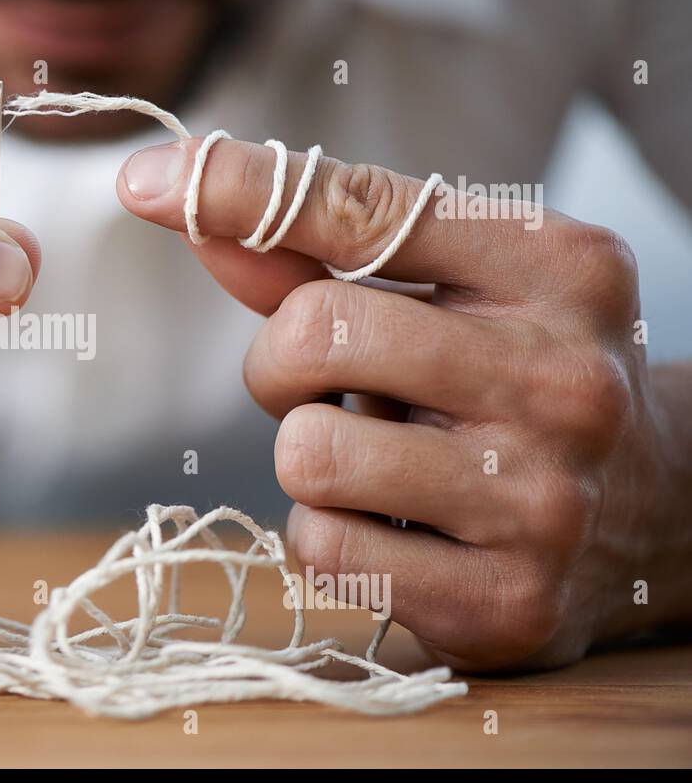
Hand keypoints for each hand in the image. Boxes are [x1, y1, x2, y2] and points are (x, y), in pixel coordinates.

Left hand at [118, 137, 691, 670]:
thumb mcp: (450, 291)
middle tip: (335, 385)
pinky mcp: (504, 602)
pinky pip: (322, 548)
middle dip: (283, 364)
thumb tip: (175, 194)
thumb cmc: (511, 377)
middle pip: (312, 334)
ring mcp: (542, 499)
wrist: (656, 515)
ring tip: (378, 458)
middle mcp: (564, 377)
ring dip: (308, 454)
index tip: (141, 179)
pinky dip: (328, 534)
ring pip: (306, 453)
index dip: (234, 187)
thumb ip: (314, 247)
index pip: (359, 206)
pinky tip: (396, 530)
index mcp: (558, 266)